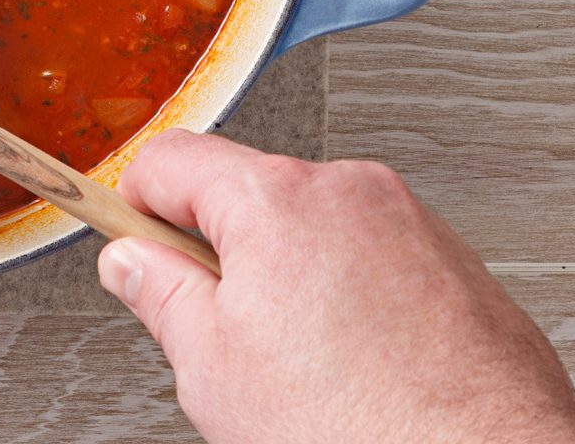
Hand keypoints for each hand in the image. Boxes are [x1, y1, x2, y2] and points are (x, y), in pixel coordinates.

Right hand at [98, 131, 574, 443]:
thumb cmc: (365, 430)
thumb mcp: (213, 368)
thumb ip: (159, 294)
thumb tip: (131, 262)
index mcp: (276, 199)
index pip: (169, 158)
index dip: (132, 202)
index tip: (120, 230)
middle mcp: (348, 190)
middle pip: (243, 191)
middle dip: (219, 250)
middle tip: (216, 328)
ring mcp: (409, 222)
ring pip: (311, 228)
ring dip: (287, 276)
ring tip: (300, 364)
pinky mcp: (454, 262)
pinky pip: (372, 257)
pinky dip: (350, 296)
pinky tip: (354, 366)